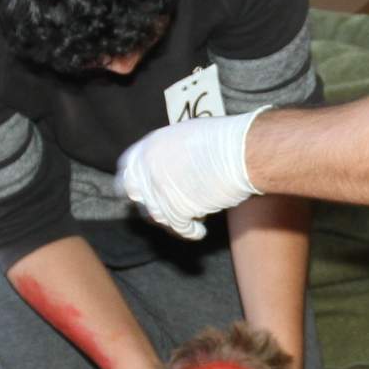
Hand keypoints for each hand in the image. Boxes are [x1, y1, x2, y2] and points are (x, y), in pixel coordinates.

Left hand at [115, 108, 265, 238]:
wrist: (242, 151)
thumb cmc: (224, 141)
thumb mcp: (185, 137)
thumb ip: (167, 155)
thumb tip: (164, 171)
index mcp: (150, 145)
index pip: (126, 171)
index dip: (134, 185)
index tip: (139, 196)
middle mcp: (148, 167)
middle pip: (140, 197)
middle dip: (153, 205)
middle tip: (172, 209)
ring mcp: (159, 189)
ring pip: (158, 215)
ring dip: (175, 218)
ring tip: (197, 213)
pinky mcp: (176, 208)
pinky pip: (178, 227)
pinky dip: (190, 231)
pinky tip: (199, 231)